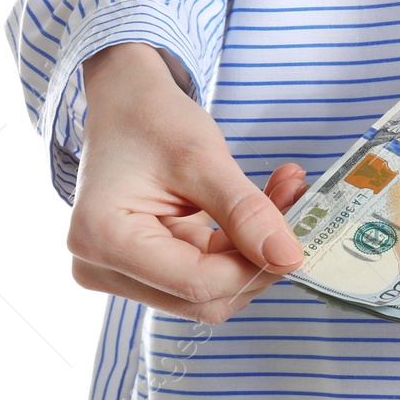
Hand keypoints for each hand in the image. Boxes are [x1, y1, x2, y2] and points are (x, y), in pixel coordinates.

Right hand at [68, 42, 308, 324]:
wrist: (126, 104)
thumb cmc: (150, 120)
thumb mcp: (202, 158)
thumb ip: (245, 212)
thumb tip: (289, 258)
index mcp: (103, 239)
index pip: (195, 283)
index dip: (254, 266)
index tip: (297, 235)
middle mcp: (102, 268)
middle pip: (203, 295)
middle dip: (257, 258)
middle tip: (294, 200)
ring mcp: (119, 273)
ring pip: (208, 290)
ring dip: (253, 252)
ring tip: (281, 193)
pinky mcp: (143, 271)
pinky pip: (202, 275)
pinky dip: (238, 247)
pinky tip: (260, 207)